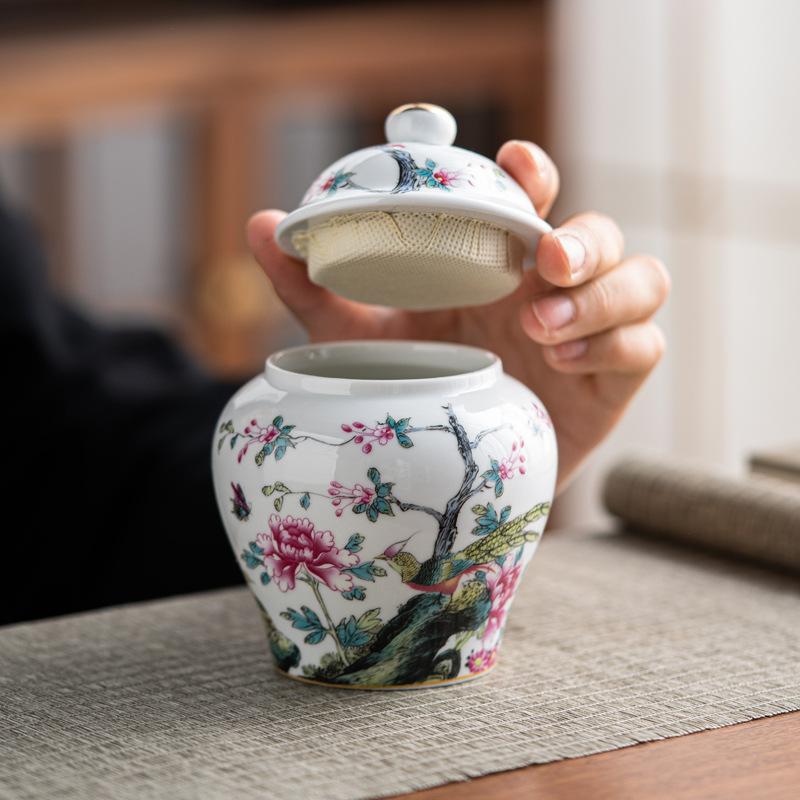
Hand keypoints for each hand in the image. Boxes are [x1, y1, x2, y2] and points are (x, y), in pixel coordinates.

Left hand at [247, 140, 669, 492]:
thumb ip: (315, 289)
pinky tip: (561, 363)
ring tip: (540, 326)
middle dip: (583, 240)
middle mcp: (551, 290)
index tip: (518, 165)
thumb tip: (261, 226)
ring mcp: (590, 333)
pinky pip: (644, 348)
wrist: (452, 472)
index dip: (537, 173)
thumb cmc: (415, 390)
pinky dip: (613, 345)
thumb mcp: (359, 339)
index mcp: (501, 265)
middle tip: (543, 260)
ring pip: (643, 281)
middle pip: (602, 234)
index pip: (537, 199)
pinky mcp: (612, 382)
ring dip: (601, 295)